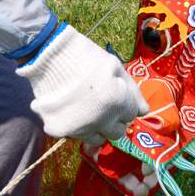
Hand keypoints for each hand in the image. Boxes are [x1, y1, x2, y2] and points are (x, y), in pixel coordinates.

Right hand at [16, 24, 148, 143]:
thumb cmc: (88, 58)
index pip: (131, 115)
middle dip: (114, 119)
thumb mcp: (116, 68)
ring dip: (98, 127)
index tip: (116, 95)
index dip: (124, 103)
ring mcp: (79, 128)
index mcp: (117, 103)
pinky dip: (77, 127)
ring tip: (89, 109)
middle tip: (104, 104)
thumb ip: (132, 91)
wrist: (50, 56)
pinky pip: (75, 137)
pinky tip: (72, 110)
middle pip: (117, 132)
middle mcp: (100, 121)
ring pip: (98, 140)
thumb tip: (144, 111)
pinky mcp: (60, 131)